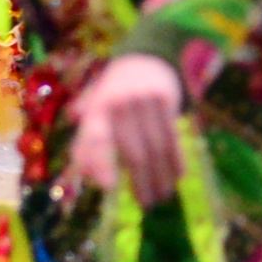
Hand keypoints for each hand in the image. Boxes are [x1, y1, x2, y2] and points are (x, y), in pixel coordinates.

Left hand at [66, 53, 187, 208]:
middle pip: (134, 152)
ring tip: (162, 195)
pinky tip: (177, 176)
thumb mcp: (94, 108)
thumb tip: (84, 173)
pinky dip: (176, 160)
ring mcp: (145, 102)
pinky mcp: (166, 101)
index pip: (96, 138)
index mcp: (97, 109)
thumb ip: (86, 139)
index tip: (108, 187)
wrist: (144, 57)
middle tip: (146, 204)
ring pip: (155, 148)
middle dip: (141, 182)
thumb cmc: (113, 92)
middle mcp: (120, 105)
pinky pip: (172, 137)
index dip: (100, 162)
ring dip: (160, 176)